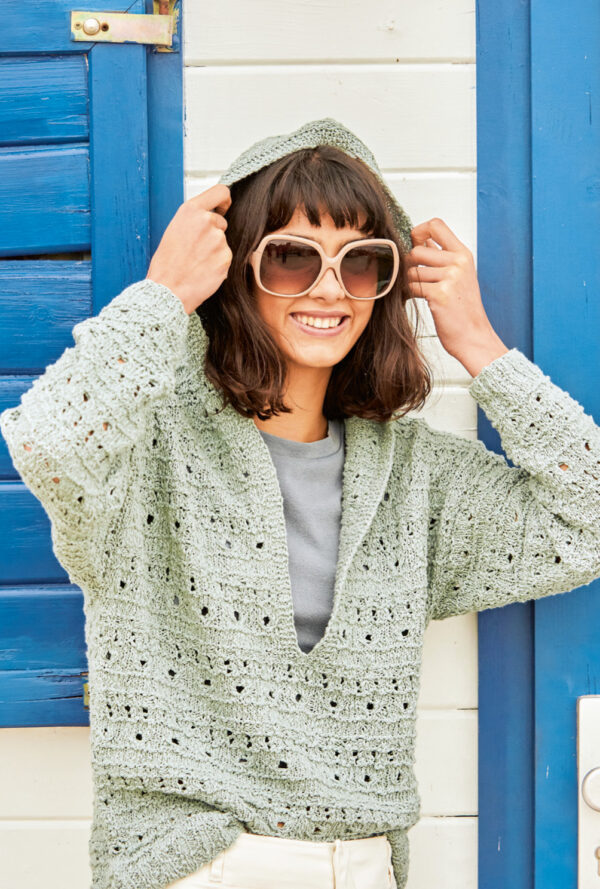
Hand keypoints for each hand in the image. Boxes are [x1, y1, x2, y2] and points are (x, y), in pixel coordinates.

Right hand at [146, 184, 232, 314]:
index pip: (220, 191)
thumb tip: (210, 216)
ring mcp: (218, 239)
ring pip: (223, 242)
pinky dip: (218, 264)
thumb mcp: (174, 230)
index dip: (224, 200)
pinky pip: (226, 257)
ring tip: (196, 262)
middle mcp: (207, 221)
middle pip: (221, 222)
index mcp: (191, 210)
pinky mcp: (226, 257)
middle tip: (195, 250)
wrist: (168, 290)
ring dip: (215, 251)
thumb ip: (193, 220)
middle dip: (213, 234)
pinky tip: (203, 270)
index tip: (223, 207)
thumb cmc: (166, 264)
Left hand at [405, 218, 508, 374]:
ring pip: (412, 270)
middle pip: (416, 250)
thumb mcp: (458, 275)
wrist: (473, 337)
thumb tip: (419, 239)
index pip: (436, 224)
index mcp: (462, 254)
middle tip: (417, 280)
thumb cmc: (462, 309)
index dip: (419, 231)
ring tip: (420, 292)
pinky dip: (410, 295)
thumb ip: (440, 256)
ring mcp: (450, 277)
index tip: (416, 245)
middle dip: (410, 266)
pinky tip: (418, 301)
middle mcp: (458, 262)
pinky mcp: (440, 294)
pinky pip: (412, 287)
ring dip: (410, 282)